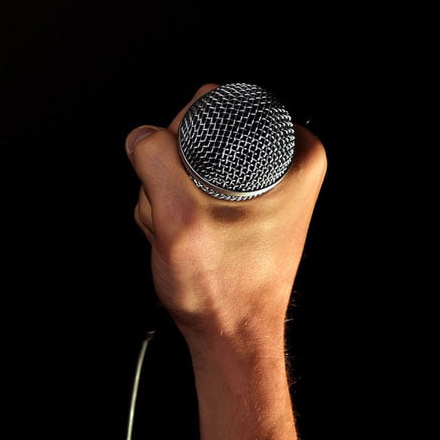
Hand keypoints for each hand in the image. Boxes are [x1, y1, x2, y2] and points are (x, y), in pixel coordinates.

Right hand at [126, 83, 326, 361]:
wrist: (230, 335)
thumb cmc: (224, 291)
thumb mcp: (182, 220)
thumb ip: (156, 165)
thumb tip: (143, 136)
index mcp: (296, 155)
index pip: (215, 104)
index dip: (180, 137)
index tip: (182, 181)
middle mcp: (285, 165)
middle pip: (197, 134)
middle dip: (171, 173)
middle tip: (180, 214)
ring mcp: (259, 187)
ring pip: (186, 163)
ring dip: (168, 195)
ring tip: (184, 232)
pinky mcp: (238, 206)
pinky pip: (189, 187)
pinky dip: (175, 209)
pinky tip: (183, 237)